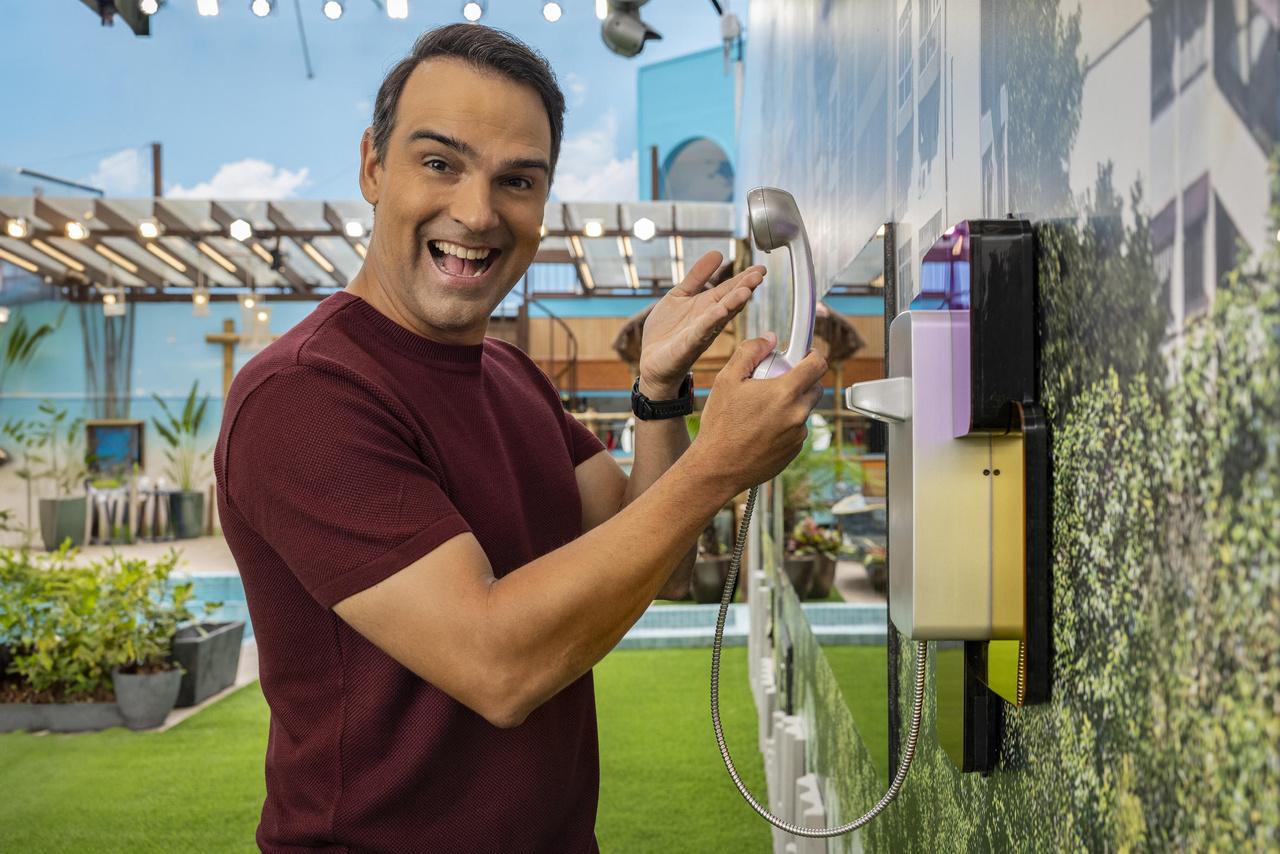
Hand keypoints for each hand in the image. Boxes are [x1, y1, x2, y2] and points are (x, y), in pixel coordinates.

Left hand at [637, 252, 765, 394]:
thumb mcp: (680, 294)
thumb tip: (717, 252)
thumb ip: (697, 276)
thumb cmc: (667, 331)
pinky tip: (720, 310)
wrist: (653, 361)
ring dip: (734, 303)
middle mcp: (709, 319)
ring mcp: (700, 332)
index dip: (743, 279)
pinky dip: (711, 321)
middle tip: (760, 274)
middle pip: (730, 301)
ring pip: (720, 316)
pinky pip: (701, 331)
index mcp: (707, 306)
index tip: (759, 268)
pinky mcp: (688, 345)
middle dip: (745, 287)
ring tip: (747, 290)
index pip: (729, 290)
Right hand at [689, 335, 827, 496]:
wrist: (717, 468)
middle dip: (800, 380)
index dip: (812, 354)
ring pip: (804, 409)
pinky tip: (761, 429)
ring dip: (791, 404)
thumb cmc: (720, 424)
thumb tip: (769, 338)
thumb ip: (750, 352)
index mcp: (785, 392)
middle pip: (815, 387)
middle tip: (775, 382)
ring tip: (762, 410)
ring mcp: (798, 435)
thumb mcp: (726, 380)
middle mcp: (797, 414)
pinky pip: (797, 430)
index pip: (817, 364)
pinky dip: (785, 425)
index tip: (803, 354)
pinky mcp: (795, 451)